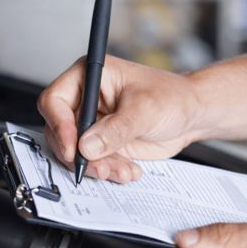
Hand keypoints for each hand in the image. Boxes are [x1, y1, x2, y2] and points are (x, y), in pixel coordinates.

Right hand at [37, 55, 203, 182]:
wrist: (191, 116)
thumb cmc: (172, 97)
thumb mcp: (144, 110)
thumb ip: (115, 129)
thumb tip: (86, 145)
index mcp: (89, 76)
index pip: (55, 101)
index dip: (59, 126)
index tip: (73, 149)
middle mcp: (86, 100)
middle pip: (60, 132)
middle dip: (78, 154)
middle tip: (97, 166)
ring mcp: (92, 124)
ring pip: (75, 153)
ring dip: (96, 167)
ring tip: (121, 170)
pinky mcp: (101, 144)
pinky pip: (93, 163)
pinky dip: (108, 171)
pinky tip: (128, 169)